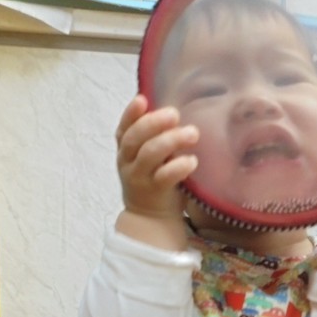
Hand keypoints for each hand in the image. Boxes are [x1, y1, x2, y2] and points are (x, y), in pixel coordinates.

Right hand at [114, 95, 198, 247]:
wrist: (151, 217)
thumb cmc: (154, 177)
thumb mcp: (149, 155)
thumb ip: (154, 136)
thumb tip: (175, 110)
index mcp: (125, 149)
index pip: (123, 128)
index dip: (130, 113)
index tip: (142, 99)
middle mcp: (127, 162)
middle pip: (134, 138)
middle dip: (154, 123)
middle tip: (175, 114)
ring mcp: (139, 178)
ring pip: (149, 154)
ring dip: (171, 141)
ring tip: (192, 134)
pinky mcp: (154, 192)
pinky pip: (164, 177)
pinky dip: (178, 167)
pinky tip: (192, 161)